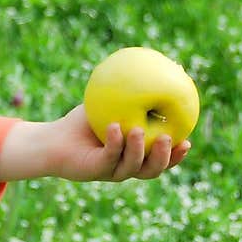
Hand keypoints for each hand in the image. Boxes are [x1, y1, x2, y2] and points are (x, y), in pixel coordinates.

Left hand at [54, 103, 191, 181]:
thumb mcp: (111, 104)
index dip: (176, 156)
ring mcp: (110, 171)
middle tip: (168, 138)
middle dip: (164, 158)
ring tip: (140, 131)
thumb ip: (134, 94)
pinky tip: (115, 127)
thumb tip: (156, 70)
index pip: (160, 161)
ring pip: (132, 167)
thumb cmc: (84, 121)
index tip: (187, 141)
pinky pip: (108, 157)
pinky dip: (114, 142)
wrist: (54, 139)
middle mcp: (125, 167)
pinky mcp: (94, 169)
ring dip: (138, 150)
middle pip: (152, 170)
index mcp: (134, 157)